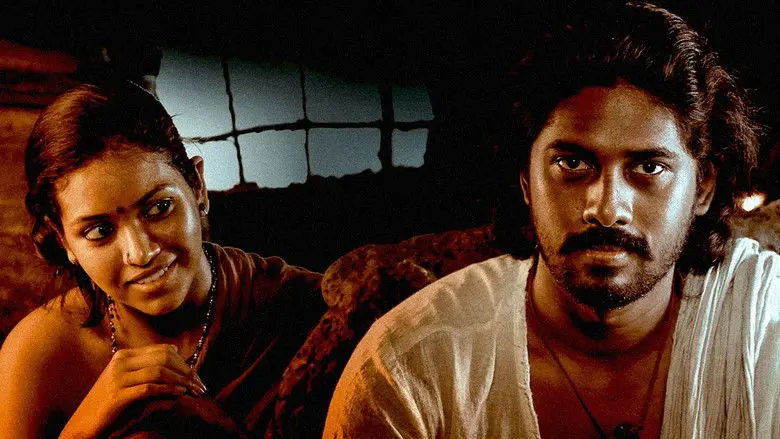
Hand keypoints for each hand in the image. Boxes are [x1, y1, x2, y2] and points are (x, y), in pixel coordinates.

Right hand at [59, 344, 206, 438]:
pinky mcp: (117, 395)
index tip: (196, 376)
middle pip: (164, 358)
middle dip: (187, 371)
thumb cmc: (109, 405)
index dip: (184, 362)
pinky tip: (180, 394)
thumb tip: (176, 350)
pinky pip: (150, 388)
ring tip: (194, 391)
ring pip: (160, 371)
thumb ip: (147, 366)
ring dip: (182, 381)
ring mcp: (118, 377)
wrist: (82, 425)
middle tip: (200, 385)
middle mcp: (121, 362)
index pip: (163, 350)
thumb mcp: (127, 380)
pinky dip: (168, 390)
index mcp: (124, 355)